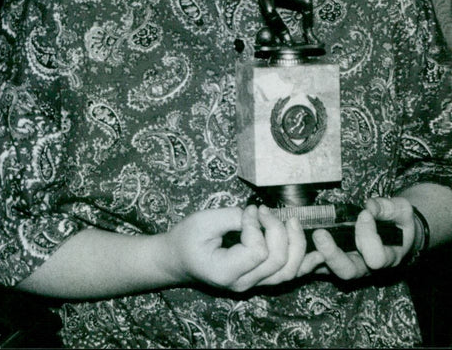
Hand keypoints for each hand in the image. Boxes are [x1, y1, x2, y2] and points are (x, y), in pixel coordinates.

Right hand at [165, 204, 320, 292]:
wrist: (178, 260)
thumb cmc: (186, 238)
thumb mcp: (202, 221)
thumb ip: (231, 217)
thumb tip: (258, 213)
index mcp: (225, 271)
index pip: (257, 251)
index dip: (256, 226)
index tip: (246, 210)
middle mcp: (243, 283)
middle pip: (278, 262)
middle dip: (278, 230)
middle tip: (266, 211)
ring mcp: (253, 284)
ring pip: (288, 272)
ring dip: (295, 244)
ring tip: (290, 221)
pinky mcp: (259, 279)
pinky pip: (287, 276)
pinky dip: (305, 263)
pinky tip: (317, 252)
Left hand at [311, 196, 413, 280]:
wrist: (395, 231)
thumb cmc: (398, 221)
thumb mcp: (401, 211)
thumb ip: (389, 208)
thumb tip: (370, 206)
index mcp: (386, 258)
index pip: (376, 257)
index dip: (369, 236)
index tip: (365, 214)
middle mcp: (364, 266)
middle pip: (347, 271)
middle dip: (332, 254)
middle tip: (320, 234)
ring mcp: (346, 263)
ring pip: (327, 269)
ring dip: (313, 253)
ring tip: (303, 233)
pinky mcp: (330, 258)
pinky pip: (315, 262)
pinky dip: (304, 252)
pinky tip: (295, 234)